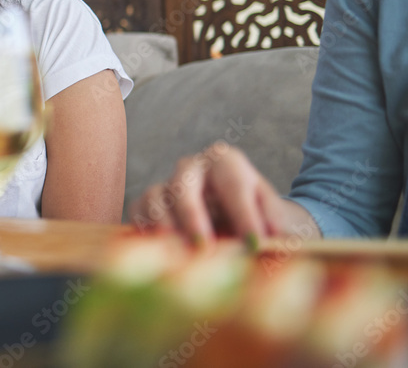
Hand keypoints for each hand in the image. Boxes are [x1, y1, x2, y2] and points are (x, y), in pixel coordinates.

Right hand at [129, 142, 293, 242]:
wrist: (242, 223)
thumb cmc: (260, 221)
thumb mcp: (277, 218)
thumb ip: (274, 226)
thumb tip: (269, 238)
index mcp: (227, 163)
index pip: (234, 185)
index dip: (245, 215)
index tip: (254, 243)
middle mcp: (193, 167)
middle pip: (184, 184)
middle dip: (192, 216)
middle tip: (204, 247)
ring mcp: (167, 184)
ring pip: (155, 196)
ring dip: (163, 225)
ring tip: (175, 253)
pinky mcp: (149, 202)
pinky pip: (138, 210)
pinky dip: (143, 229)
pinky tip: (156, 251)